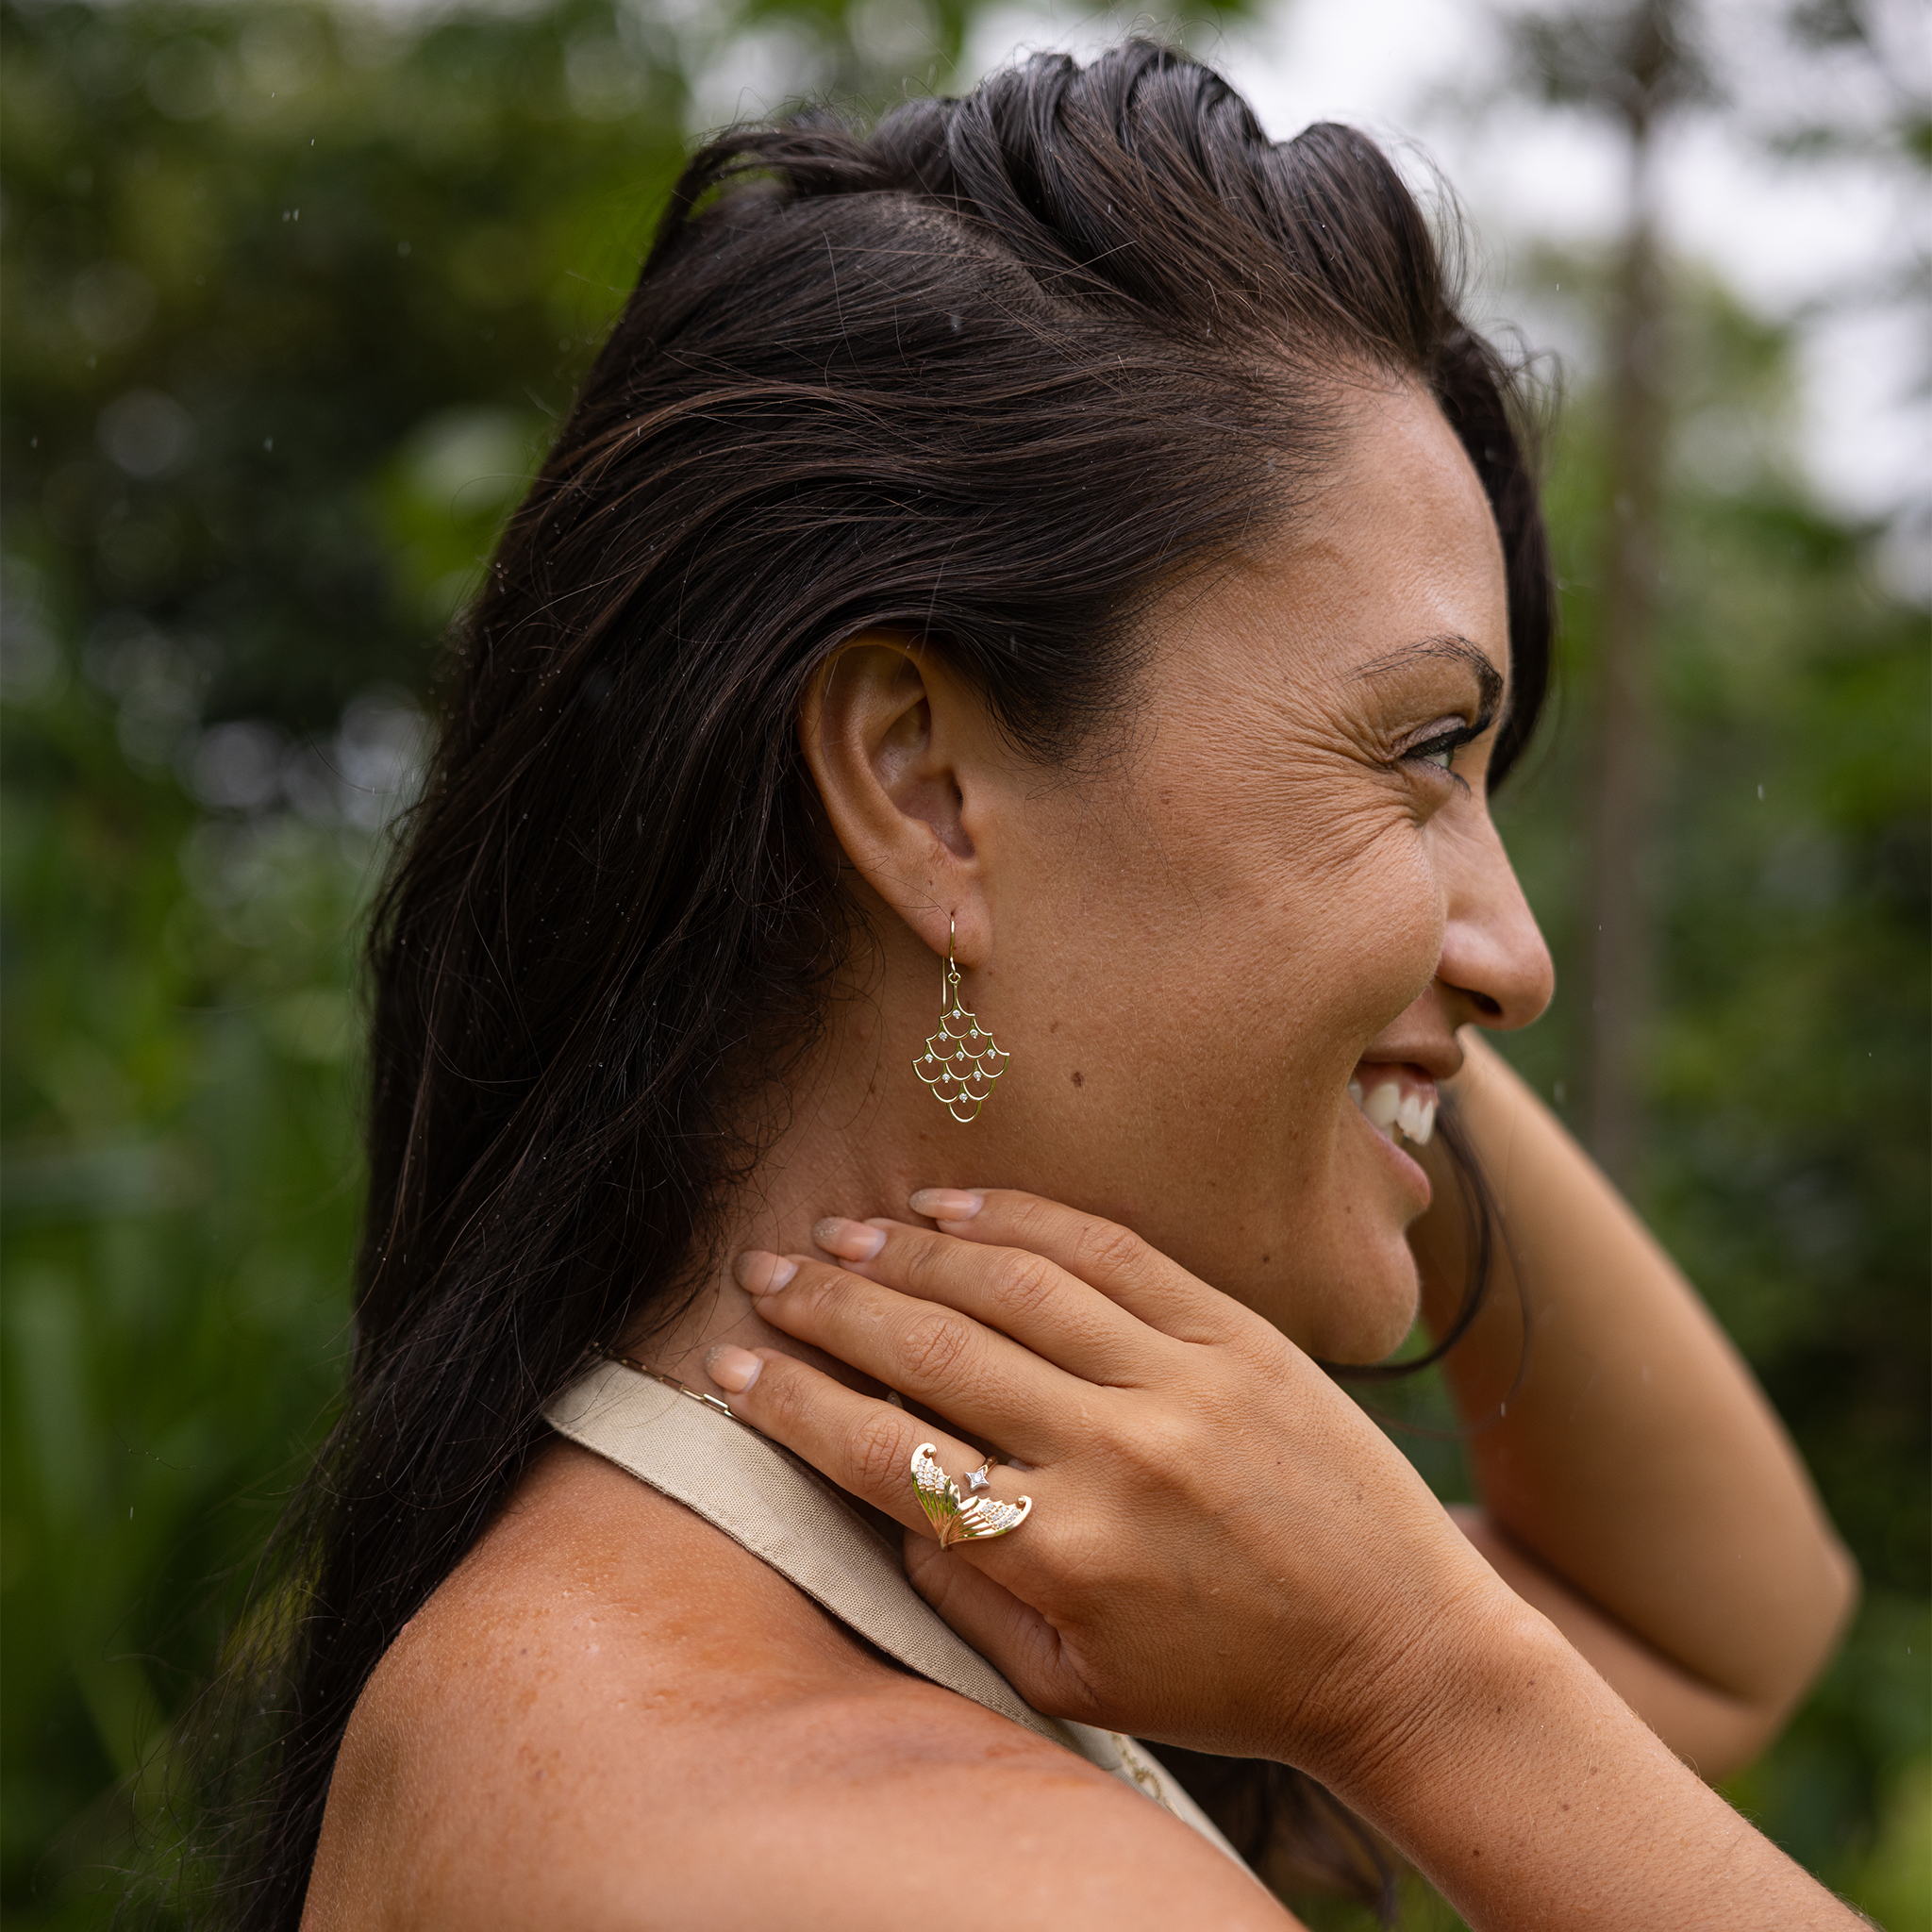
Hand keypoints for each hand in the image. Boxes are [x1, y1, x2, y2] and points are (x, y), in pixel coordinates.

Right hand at [710, 1189, 1517, 1783]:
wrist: (1404, 1652)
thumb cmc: (1231, 1685)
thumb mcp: (1075, 1687)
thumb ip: (966, 1595)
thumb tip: (887, 1494)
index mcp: (1064, 1556)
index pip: (885, 1455)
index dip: (792, 1403)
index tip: (727, 1365)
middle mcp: (1116, 1453)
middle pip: (934, 1350)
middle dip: (829, 1306)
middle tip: (763, 1273)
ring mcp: (1185, 1379)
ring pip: (1014, 1285)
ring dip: (910, 1251)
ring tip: (841, 1233)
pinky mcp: (1241, 1334)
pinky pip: (1114, 1251)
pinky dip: (1024, 1219)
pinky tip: (955, 1206)